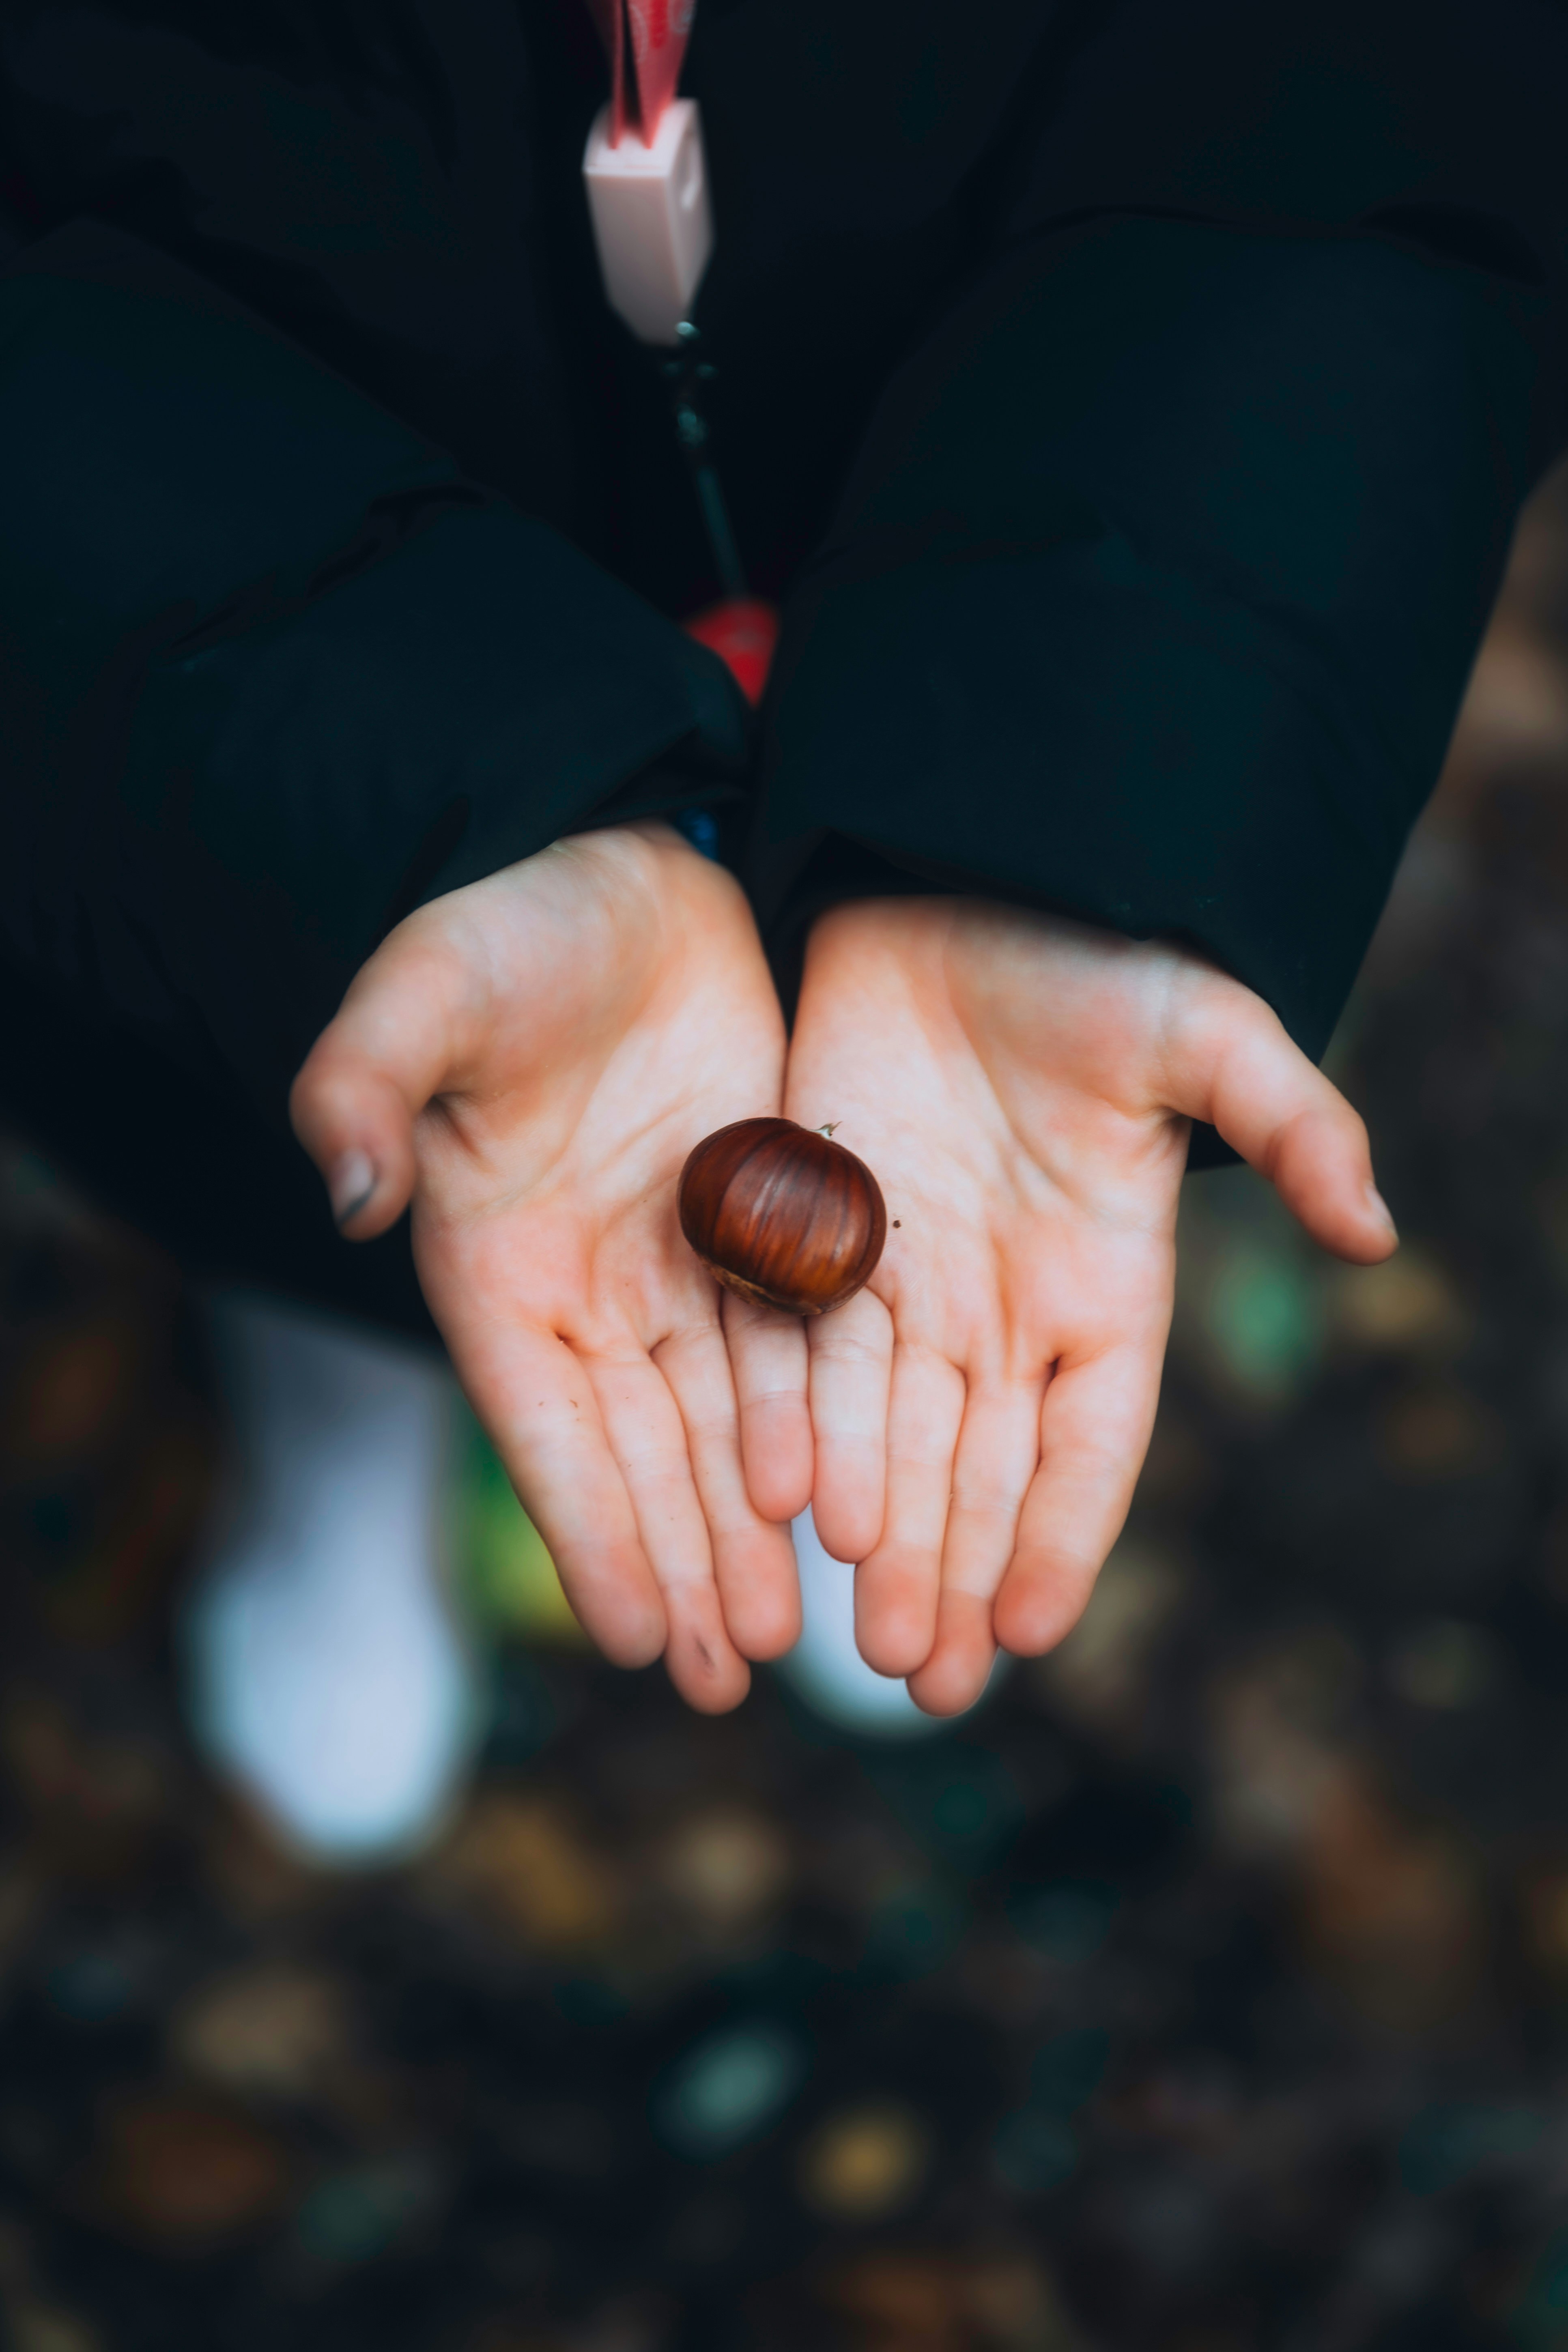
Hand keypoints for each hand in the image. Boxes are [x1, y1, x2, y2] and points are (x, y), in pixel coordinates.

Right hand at [290, 821, 801, 1710]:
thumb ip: (365, 1078)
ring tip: (781, 1637)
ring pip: (715, 1424)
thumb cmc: (507, 926)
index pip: (544, 1421)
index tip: (632, 1633)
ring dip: (742, 1531)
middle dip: (679, 1565)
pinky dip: (803, 1430)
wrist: (614, 862)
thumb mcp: (429, 986)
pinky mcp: (756, 1218)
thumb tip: (343, 1186)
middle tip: (724, 1682)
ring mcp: (673, 1258)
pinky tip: (834, 1513)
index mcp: (496, 1257)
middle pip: (639, 1452)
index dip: (588, 1524)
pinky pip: (785, 1345)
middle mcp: (585, 1283)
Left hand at [777, 897, 1397, 1714]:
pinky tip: (783, 1509)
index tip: (1025, 1631)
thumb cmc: (1098, 957)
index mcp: (1104, 1286)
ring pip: (887, 1435)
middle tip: (922, 1680)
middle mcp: (1004, 1307)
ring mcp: (907, 1278)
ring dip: (877, 1536)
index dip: (1059, 1534)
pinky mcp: (819, 1233)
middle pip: (978, 1468)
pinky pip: (802, 1353)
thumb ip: (1288, 1124)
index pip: (1088, 1442)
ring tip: (856, 1637)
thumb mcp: (1203, 1029)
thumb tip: (1375, 1234)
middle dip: (953, 1572)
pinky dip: (795, 1430)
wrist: (963, 876)